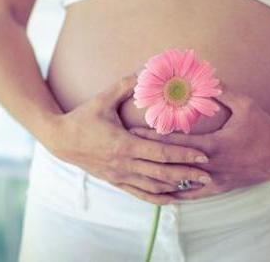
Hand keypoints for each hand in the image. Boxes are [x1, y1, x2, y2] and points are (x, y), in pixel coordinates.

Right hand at [48, 73, 212, 204]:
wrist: (59, 140)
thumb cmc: (83, 117)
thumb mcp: (103, 99)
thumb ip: (125, 84)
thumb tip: (145, 69)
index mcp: (124, 144)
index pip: (160, 152)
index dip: (184, 154)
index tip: (203, 155)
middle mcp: (124, 164)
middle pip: (162, 173)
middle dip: (187, 175)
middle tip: (210, 176)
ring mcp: (119, 176)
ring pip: (153, 187)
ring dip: (176, 188)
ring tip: (197, 187)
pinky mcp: (115, 182)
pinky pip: (140, 194)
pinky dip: (158, 198)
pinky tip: (172, 199)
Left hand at [128, 84, 269, 200]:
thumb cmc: (264, 127)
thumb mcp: (246, 105)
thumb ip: (224, 91)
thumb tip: (205, 76)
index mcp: (213, 145)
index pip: (176, 143)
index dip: (153, 138)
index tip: (133, 132)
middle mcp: (209, 165)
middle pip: (172, 163)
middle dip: (148, 156)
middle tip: (127, 151)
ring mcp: (213, 180)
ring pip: (179, 183)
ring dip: (158, 177)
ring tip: (138, 172)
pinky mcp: (218, 188)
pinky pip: (193, 195)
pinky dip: (176, 193)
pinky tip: (161, 192)